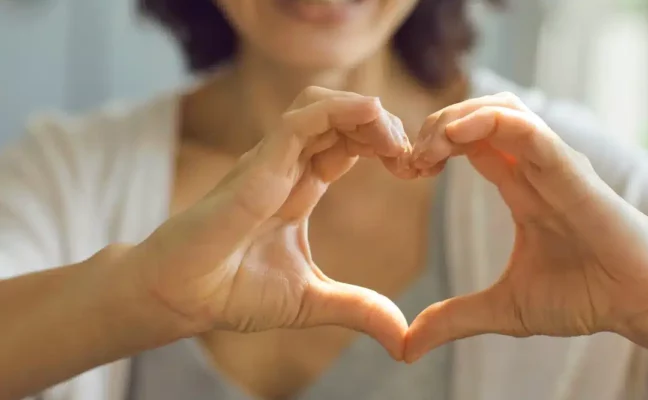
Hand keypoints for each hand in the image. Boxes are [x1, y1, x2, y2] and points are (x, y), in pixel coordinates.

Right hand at [121, 87, 413, 358]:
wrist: (182, 298)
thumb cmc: (232, 292)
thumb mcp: (312, 301)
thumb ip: (359, 308)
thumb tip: (403, 338)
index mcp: (301, 187)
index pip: (349, 144)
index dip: (384, 146)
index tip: (416, 170)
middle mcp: (287, 167)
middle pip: (342, 118)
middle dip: (383, 126)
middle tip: (414, 157)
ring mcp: (271, 162)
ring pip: (321, 106)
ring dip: (365, 112)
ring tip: (395, 140)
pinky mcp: (257, 166)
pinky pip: (300, 121)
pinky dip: (339, 111)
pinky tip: (371, 117)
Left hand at [404, 92, 647, 361]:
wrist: (637, 306)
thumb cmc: (583, 297)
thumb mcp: (503, 309)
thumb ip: (454, 318)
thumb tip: (406, 347)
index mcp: (519, 188)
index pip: (469, 143)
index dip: (431, 147)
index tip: (405, 170)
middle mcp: (533, 168)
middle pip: (478, 117)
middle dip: (435, 126)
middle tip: (409, 159)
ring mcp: (553, 165)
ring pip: (502, 110)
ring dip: (457, 117)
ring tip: (429, 146)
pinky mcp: (572, 173)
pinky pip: (530, 132)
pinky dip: (491, 122)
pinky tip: (456, 134)